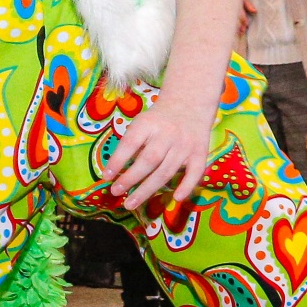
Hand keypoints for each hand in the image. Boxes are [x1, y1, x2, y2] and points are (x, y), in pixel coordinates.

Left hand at [96, 93, 218, 227]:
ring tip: (131, 203)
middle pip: (149, 160)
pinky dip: (187, 185)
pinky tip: (176, 198)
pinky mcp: (200, 152)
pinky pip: (195, 171)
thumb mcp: (141, 122)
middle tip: (115, 192)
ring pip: (166, 170)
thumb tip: (115, 172)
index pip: (131, 143)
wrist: (190, 103)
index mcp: (148, 123)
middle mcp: (168, 134)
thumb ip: (131, 143)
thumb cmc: (158, 119)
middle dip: (130, 178)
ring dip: (148, 189)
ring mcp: (185, 144)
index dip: (117, 160)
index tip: (106, 177)